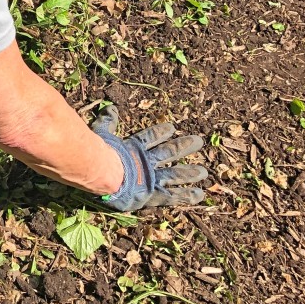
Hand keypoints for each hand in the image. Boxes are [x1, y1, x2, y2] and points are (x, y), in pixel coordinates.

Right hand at [91, 107, 207, 211]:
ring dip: (190, 172)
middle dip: (183, 147)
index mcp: (133, 149)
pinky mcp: (155, 193)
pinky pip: (174, 196)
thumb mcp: (101, 134)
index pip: (149, 138)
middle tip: (198, 141)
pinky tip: (199, 194)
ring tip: (204, 172)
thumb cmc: (101, 154)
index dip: (159, 132)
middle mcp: (146, 162)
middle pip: (169, 152)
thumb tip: (111, 107)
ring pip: (175, 174)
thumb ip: (107, 122)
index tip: (172, 127)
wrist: (105, 173)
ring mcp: (152, 178)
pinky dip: (187, 195)